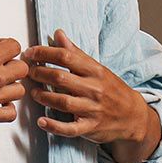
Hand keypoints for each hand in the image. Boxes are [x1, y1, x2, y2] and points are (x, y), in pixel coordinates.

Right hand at [0, 4, 29, 129]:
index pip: (16, 47)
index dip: (8, 46)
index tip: (0, 49)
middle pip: (22, 69)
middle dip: (13, 66)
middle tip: (2, 68)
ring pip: (19, 91)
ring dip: (12, 87)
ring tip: (0, 86)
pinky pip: (11, 114)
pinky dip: (8, 109)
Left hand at [20, 27, 148, 146]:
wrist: (133, 116)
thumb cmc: (112, 90)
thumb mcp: (98, 69)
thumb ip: (76, 53)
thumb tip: (58, 34)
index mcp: (95, 71)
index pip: (66, 57)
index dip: (44, 53)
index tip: (30, 53)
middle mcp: (94, 89)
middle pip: (61, 78)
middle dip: (40, 73)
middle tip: (28, 73)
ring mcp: (92, 109)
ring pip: (63, 101)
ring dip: (44, 97)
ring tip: (33, 93)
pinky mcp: (90, 127)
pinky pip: (70, 128)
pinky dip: (54, 126)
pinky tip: (41, 121)